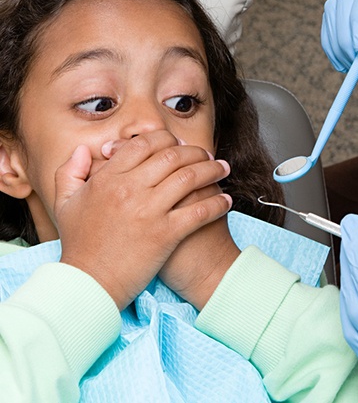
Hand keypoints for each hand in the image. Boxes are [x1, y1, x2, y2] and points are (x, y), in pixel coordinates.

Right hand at [54, 130, 231, 309]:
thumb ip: (70, 171)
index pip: (145, 144)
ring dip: (213, 170)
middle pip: (173, 156)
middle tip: (208, 156)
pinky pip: (200, 211)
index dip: (167, 139)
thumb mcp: (65, 203)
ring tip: (223, 170)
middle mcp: (130, 189)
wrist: (90, 284)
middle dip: (196, 152)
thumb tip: (84, 149)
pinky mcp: (166, 234)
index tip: (179, 144)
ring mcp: (149, 211)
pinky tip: (226, 200)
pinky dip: (217, 203)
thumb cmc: (80, 245)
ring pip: (190, 177)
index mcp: (108, 178)